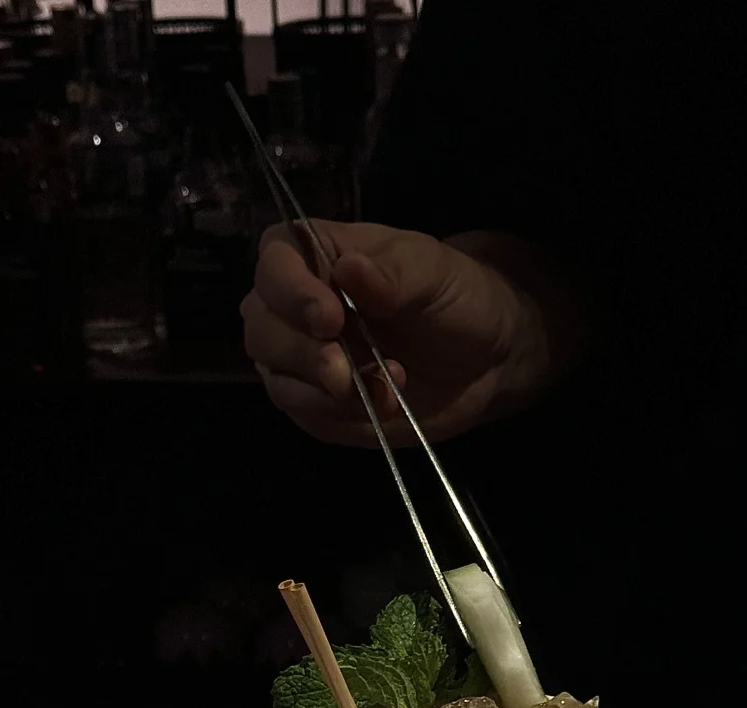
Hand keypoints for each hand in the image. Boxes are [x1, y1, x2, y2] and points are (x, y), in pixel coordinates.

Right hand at [242, 221, 552, 446]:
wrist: (485, 359)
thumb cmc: (456, 297)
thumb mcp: (434, 274)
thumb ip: (392, 274)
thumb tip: (350, 270)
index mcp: (317, 255)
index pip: (273, 263)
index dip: (290, 292)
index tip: (329, 319)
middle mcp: (296, 306)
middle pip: (261, 327)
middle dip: (302, 353)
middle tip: (345, 370)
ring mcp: (302, 358)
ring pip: (276, 376)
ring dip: (325, 390)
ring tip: (386, 385)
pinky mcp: (317, 404)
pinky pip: (305, 413)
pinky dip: (340, 415)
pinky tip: (383, 404)